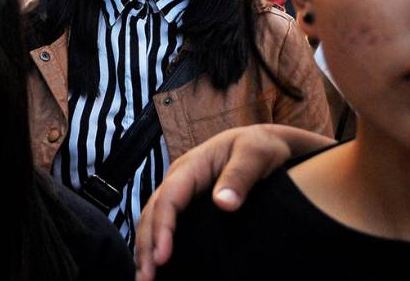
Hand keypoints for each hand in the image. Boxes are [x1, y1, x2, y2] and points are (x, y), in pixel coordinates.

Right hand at [135, 124, 333, 280]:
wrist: (265, 142)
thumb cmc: (261, 146)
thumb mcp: (256, 154)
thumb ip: (240, 175)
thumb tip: (223, 203)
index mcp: (192, 166)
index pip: (169, 198)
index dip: (163, 229)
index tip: (163, 258)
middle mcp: (179, 178)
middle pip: (152, 212)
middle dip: (146, 246)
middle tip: (147, 280)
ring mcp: (180, 190)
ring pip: (152, 218)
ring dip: (145, 248)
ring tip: (144, 279)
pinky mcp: (187, 202)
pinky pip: (163, 221)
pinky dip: (154, 243)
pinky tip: (156, 264)